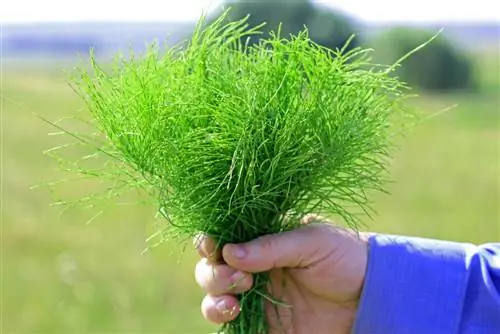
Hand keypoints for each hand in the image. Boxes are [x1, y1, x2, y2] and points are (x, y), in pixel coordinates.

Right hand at [194, 215, 368, 333]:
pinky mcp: (266, 326)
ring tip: (233, 302)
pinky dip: (223, 323)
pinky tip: (233, 316)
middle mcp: (253, 268)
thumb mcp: (312, 241)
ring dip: (213, 299)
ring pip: (215, 299)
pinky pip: (234, 327)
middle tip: (239, 278)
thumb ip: (271, 246)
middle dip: (213, 273)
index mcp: (262, 240)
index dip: (211, 241)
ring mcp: (257, 299)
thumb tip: (229, 252)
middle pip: (212, 270)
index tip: (213, 247)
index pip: (225, 237)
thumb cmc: (344, 256)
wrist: (372, 295)